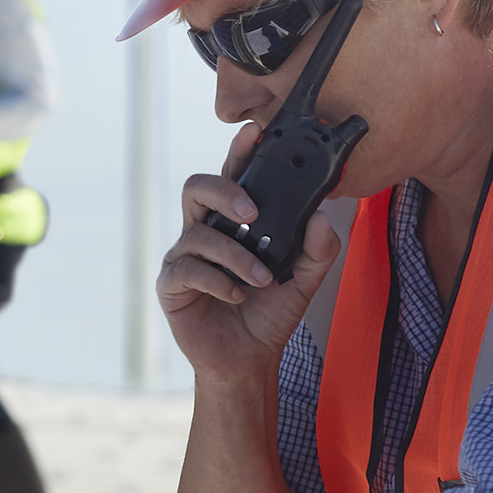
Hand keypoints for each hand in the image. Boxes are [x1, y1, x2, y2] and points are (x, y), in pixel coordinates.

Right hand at [157, 122, 341, 381]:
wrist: (250, 360)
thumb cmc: (270, 313)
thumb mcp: (306, 279)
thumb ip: (319, 248)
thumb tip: (321, 216)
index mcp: (231, 222)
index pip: (232, 176)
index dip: (239, 151)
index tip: (256, 132)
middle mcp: (203, 231)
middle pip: (196, 187)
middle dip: (224, 190)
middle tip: (252, 210)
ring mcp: (184, 257)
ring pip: (198, 233)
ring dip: (236, 254)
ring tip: (262, 277)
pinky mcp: (171, 285)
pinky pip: (188, 270)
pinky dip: (219, 280)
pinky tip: (238, 294)